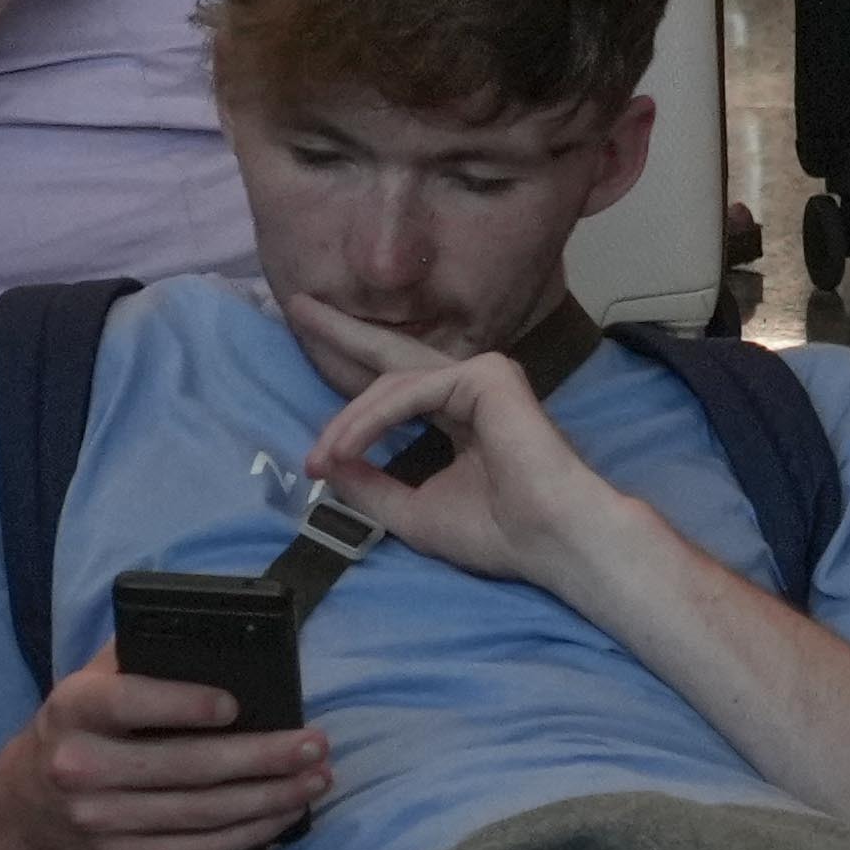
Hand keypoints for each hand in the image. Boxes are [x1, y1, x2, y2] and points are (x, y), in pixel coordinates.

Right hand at [0, 649, 335, 849]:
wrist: (25, 810)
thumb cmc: (77, 730)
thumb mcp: (85, 684)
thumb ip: (134, 657)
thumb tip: (209, 630)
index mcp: (74, 710)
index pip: (130, 703)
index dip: (183, 705)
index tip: (235, 705)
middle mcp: (82, 767)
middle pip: (186, 766)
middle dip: (261, 756)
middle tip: (314, 744)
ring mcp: (101, 820)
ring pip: (202, 812)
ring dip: (269, 797)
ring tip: (315, 778)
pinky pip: (198, 849)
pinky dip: (249, 833)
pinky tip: (284, 813)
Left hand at [305, 345, 660, 608]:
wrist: (552, 543)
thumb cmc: (497, 534)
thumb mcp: (411, 510)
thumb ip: (369, 484)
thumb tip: (325, 462)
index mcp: (459, 415)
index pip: (395, 391)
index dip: (351, 402)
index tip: (311, 438)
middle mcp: (469, 387)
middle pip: (392, 356)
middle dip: (342, 333)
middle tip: (298, 306)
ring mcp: (481, 375)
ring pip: (392, 386)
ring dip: (347, 422)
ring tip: (319, 456)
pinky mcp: (486, 375)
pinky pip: (411, 393)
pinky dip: (372, 420)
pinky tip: (345, 447)